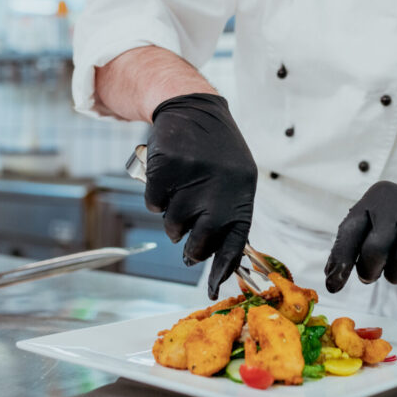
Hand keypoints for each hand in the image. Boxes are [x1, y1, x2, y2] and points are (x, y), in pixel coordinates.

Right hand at [146, 93, 255, 298]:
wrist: (193, 109)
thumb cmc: (216, 151)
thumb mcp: (234, 178)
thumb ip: (226, 212)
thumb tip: (211, 255)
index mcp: (242, 192)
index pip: (235, 241)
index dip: (223, 268)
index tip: (212, 288)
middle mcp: (220, 187)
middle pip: (200, 240)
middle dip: (192, 248)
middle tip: (188, 245)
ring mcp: (192, 177)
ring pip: (173, 224)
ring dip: (173, 218)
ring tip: (181, 194)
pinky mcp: (166, 168)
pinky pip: (153, 204)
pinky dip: (156, 198)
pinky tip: (167, 179)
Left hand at [324, 181, 396, 296]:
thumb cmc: (395, 218)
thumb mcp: (370, 217)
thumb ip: (350, 243)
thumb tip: (332, 276)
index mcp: (373, 201)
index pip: (350, 231)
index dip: (340, 261)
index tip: (333, 286)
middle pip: (377, 248)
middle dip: (369, 270)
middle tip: (369, 276)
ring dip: (395, 277)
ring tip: (394, 273)